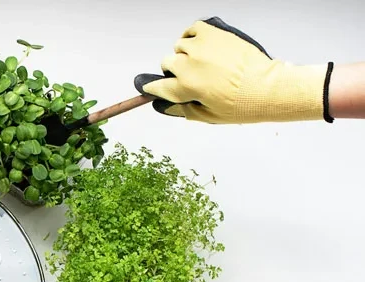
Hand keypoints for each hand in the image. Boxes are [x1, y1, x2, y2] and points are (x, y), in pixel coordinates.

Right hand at [135, 17, 331, 123]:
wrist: (266, 86)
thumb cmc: (240, 105)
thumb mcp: (208, 116)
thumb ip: (183, 110)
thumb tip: (166, 105)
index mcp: (185, 87)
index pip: (157, 86)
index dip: (153, 89)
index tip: (150, 88)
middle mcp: (189, 64)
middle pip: (167, 63)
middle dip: (173, 72)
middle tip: (188, 77)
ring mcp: (201, 46)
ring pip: (180, 46)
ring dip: (185, 54)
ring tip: (199, 61)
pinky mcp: (214, 34)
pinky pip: (193, 29)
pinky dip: (192, 36)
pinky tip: (199, 44)